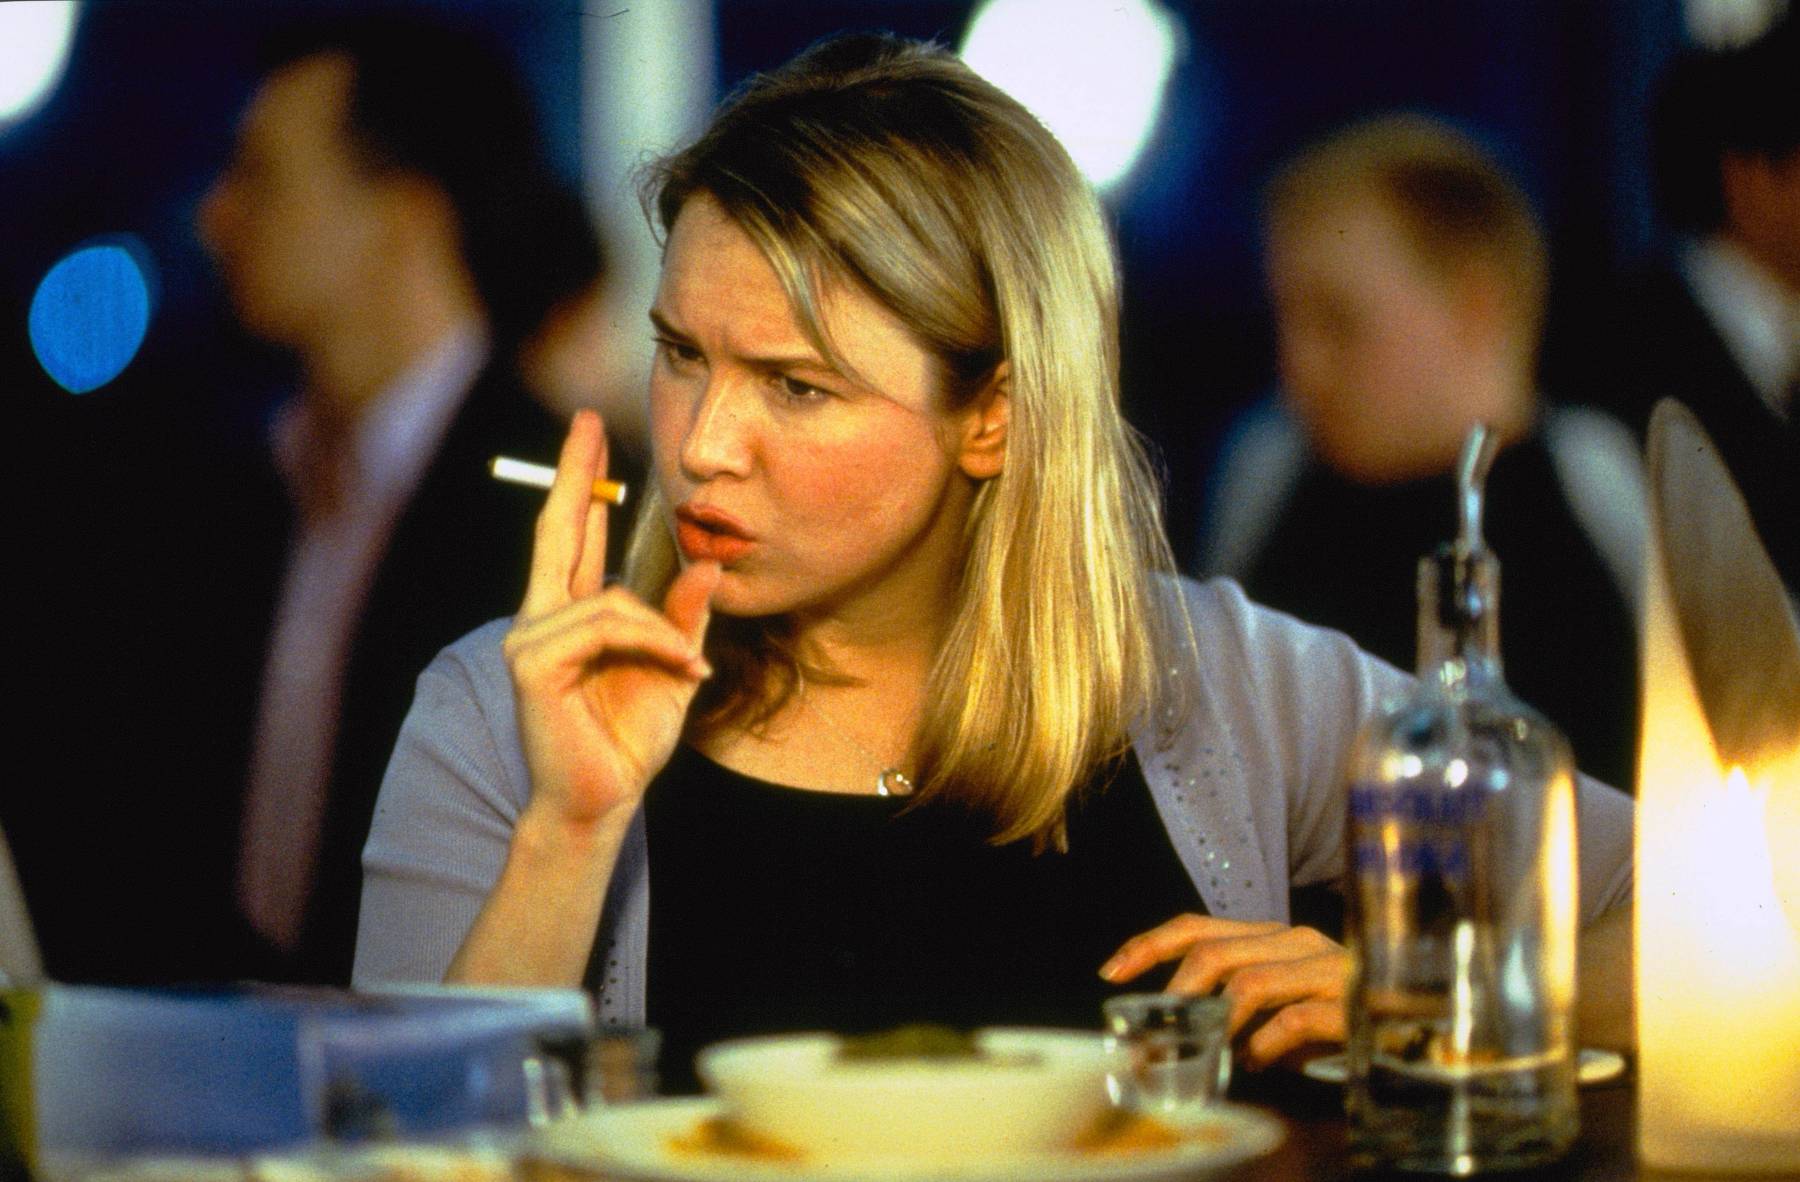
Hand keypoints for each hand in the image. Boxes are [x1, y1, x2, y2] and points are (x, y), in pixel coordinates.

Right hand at [503, 409, 719, 829]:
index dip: (582, 486)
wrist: (603, 800)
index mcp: (571, 616)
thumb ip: (684, 618)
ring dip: (660, 631)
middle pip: (559, 531)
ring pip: (611, 598)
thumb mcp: (673, 669)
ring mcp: (530, 639)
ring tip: (685, 668)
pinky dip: (648, 643)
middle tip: (588, 422)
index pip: (574, 536)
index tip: (592, 435)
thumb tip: (709, 562)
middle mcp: (542, 618)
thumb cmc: (628, 740)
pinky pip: (604, 626)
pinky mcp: (533, 664)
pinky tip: (676, 669)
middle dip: (576, 475)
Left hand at [1101, 914, 1348, 1068]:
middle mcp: (1296, 941)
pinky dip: (1266, 1045)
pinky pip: (1295, 1019)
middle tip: (1159, 1033)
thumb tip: (1175, 1031)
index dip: (1148, 945)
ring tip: (1214, 1052)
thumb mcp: (1278, 1005)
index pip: (1197, 927)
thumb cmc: (1336, 1017)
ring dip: (1220, 1024)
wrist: (1419, 1026)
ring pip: (1251, 982)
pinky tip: (1259, 1063)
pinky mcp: (1353, 1003)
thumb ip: (1234, 1005)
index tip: (1111, 973)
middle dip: (1176, 995)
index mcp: (1272, 936)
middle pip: (1216, 953)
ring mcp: (1327, 967)